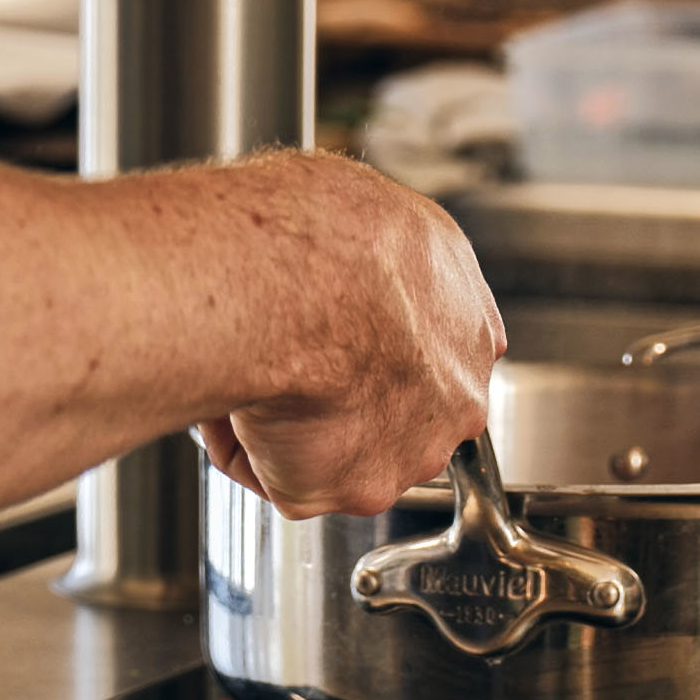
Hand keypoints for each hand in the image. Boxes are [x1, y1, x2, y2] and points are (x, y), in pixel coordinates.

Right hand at [196, 153, 504, 519]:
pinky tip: (232, 405)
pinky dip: (249, 452)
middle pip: (392, 415)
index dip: (374, 351)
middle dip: (339, 401)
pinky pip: (285, 481)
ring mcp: (409, 451)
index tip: (334, 342)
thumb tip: (330, 260)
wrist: (292, 278)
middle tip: (281, 363)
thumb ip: (371, 260)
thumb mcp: (367, 209)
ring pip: (338, 452)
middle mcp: (457, 396)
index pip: (432, 355)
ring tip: (246, 377)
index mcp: (466, 321)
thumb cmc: (321, 229)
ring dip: (293, 429)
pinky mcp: (352, 490)